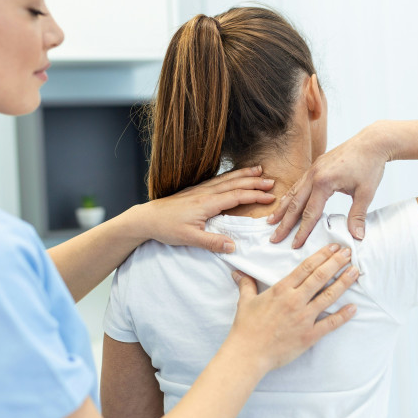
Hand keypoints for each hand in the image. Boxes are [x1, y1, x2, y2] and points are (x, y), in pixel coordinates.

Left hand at [142, 166, 275, 252]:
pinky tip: (234, 176)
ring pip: (226, 179)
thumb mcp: (190, 238)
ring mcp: (199, 190)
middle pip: (235, 184)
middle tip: (271, 181)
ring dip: (244, 174)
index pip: (237, 196)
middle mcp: (205, 193)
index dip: (255, 195)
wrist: (146, 218)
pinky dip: (230, 176)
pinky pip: (217, 180)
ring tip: (258, 170)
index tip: (271, 196)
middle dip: (254, 181)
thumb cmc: (166, 228)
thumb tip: (233, 247)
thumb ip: (212, 242)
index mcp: (207, 203)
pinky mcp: (194, 191)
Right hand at [228, 244, 358, 371]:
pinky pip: (330, 324)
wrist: (248, 353)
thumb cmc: (246, 328)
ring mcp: (304, 318)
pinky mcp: (309, 336)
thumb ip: (247, 284)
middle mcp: (295, 301)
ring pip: (328, 296)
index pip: (306, 268)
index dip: (322, 255)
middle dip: (336, 263)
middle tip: (349, 253)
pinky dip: (343, 316)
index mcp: (281, 290)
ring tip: (355, 272)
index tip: (334, 248)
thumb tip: (238, 273)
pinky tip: (353, 308)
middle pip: (320, 277)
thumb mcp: (245, 302)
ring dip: (343, 283)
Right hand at [267, 123, 389, 247]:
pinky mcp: (316, 165)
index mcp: (324, 183)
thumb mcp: (366, 193)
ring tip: (271, 221)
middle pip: (295, 204)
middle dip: (284, 223)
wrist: (372, 142)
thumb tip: (357, 236)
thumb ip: (358, 215)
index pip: (310, 213)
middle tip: (274, 238)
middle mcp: (314, 175)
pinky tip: (286, 202)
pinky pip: (299, 183)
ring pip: (293, 192)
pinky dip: (290, 195)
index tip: (294, 245)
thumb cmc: (370, 165)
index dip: (302, 231)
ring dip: (282, 208)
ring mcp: (313, 169)